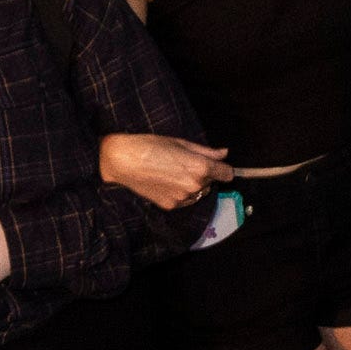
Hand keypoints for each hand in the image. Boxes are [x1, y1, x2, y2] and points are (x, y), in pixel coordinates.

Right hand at [98, 132, 226, 208]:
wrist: (123, 161)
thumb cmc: (150, 146)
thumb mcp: (180, 143)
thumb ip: (206, 151)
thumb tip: (224, 153)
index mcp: (200, 168)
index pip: (227, 174)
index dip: (223, 168)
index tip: (218, 165)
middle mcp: (194, 185)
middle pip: (212, 182)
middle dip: (205, 174)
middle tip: (186, 163)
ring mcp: (182, 198)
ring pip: (199, 193)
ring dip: (194, 185)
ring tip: (174, 172)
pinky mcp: (170, 206)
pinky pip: (185, 200)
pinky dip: (182, 193)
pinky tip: (166, 181)